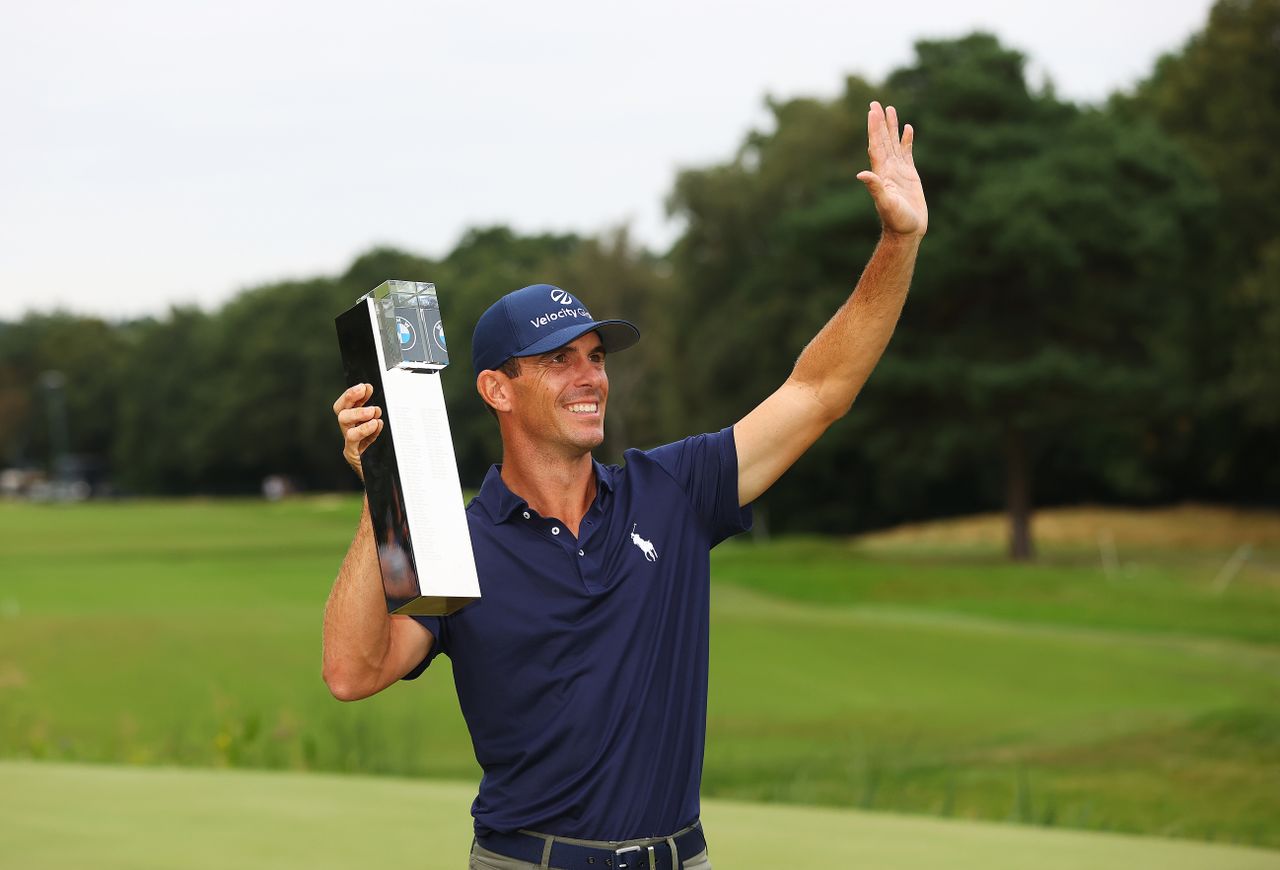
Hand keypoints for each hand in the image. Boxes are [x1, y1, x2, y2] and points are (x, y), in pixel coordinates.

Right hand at [333, 383, 382, 481]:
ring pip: (343, 421)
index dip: (354, 394)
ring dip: (359, 412)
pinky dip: (364, 429)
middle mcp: (349, 431)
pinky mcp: (352, 454)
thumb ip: (385, 419)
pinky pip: (352, 438)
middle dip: (351, 397)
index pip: (347, 404)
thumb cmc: (388, 454)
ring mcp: (349, 442)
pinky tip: (376, 425)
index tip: (367, 386)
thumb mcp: (388, 434)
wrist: (386, 481)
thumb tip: (391, 402)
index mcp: (356, 423)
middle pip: (341, 410)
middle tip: (366, 390)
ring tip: (375, 411)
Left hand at [857, 101, 927, 238]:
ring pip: (894, 143)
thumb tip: (861, 175)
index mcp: (881, 173)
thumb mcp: (885, 203)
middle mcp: (888, 169)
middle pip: (883, 140)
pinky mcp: (910, 175)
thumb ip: (875, 188)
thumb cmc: (896, 220)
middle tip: (876, 103)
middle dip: (879, 122)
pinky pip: (908, 153)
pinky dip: (907, 140)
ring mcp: (898, 171)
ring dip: (892, 127)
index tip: (872, 111)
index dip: (874, 128)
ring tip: (891, 110)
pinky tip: (908, 129)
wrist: (907, 231)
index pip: (876, 144)